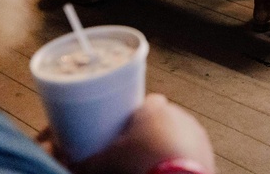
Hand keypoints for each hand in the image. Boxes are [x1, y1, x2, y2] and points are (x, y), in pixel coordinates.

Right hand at [74, 94, 215, 173]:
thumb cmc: (138, 164)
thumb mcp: (105, 162)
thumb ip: (84, 161)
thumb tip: (63, 163)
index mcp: (154, 109)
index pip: (148, 102)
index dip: (137, 115)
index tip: (128, 127)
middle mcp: (178, 114)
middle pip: (163, 118)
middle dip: (152, 131)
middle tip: (138, 149)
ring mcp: (195, 131)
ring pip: (179, 132)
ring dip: (169, 143)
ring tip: (154, 161)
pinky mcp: (206, 149)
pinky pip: (192, 148)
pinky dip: (183, 156)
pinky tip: (172, 167)